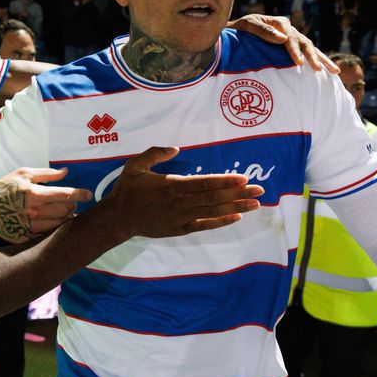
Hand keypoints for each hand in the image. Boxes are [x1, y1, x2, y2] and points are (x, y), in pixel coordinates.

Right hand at [0, 167, 92, 242]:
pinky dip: (54, 227)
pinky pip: (47, 233)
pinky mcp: (26, 236)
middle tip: (72, 203)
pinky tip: (54, 221)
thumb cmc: (4, 187)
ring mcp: (30, 226)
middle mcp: (34, 212)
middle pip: (66, 211)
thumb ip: (47, 174)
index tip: (89, 195)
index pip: (66, 195)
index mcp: (35, 194)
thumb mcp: (23, 173)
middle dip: (73, 206)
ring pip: (59, 224)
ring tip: (66, 212)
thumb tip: (66, 172)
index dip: (80, 194)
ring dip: (66, 217)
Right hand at [98, 147, 262, 238]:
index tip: (243, 179)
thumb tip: (175, 148)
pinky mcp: (180, 229)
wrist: (118, 219)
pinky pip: (204, 225)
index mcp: (171, 186)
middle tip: (259, 190)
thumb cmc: (127, 190)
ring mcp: (181, 217)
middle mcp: (180, 202)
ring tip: (255, 204)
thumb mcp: (135, 165)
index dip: (225, 181)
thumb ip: (154, 154)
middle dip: (238, 194)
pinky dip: (220, 222)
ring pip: (212, 212)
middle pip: (213, 198)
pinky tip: (236, 217)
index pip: (204, 183)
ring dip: (235, 207)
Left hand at [227, 14, 338, 73]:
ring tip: (334, 71)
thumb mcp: (248, 26)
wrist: (237, 33)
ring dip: (322, 60)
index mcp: (280, 23)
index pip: (291, 38)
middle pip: (305, 43)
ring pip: (311, 49)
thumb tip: (283, 39)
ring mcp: (293, 39)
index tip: (298, 62)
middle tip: (318, 69)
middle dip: (313, 57)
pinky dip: (318, 62)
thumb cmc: (240, 29)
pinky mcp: (292, 49)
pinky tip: (328, 72)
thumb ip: (264, 31)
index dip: (295, 50)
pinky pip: (307, 55)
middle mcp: (289, 30)